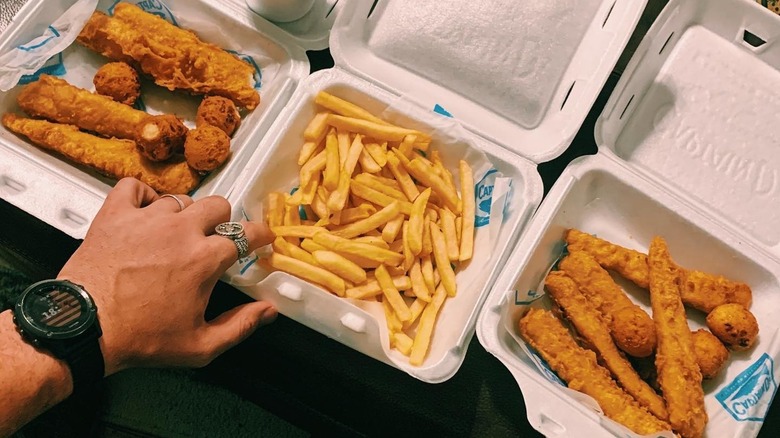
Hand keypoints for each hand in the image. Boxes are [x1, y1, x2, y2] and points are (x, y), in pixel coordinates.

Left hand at [58, 178, 275, 374]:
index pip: (247, 233)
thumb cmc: (141, 338)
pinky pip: (134, 187)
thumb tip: (268, 311)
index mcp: (205, 259)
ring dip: (183, 214)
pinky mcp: (115, 214)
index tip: (259, 238)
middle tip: (213, 238)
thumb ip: (241, 326)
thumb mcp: (200, 346)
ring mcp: (147, 218)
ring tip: (174, 233)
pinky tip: (144, 212)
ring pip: (180, 199)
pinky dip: (142, 195)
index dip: (259, 235)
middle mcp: (181, 230)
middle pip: (218, 205)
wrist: (84, 328)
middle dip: (222, 220)